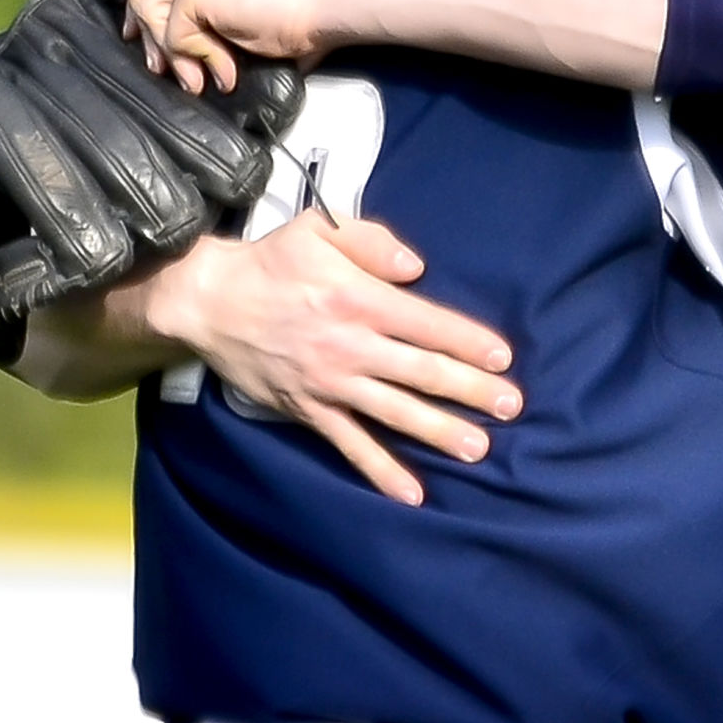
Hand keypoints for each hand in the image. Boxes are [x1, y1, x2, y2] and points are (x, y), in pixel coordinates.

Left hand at [120, 0, 336, 92]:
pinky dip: (197, 60)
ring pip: (150, 12)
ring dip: (173, 52)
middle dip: (144, 27)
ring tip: (200, 76)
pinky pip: (174, 36)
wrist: (329, 1)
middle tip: (161, 65)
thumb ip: (214, 8)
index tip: (152, 41)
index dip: (146, 5)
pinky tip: (226, 71)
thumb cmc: (304, 7)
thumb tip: (186, 52)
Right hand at [147, 208, 521, 504]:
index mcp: (360, 298)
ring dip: (440, 431)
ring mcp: (331, 383)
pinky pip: (350, 446)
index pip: (427, 323)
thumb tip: (416, 267)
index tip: (503, 359)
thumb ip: (372, 241)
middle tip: (512, 406)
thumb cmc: (272, 261)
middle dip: (471, 390)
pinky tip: (412, 494)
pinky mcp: (310, 410)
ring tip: (479, 449)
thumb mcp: (319, 228)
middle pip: (422, 371)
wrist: (210, 301)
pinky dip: (381, 471)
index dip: (468, 342)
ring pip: (396, 412)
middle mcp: (351, 345)